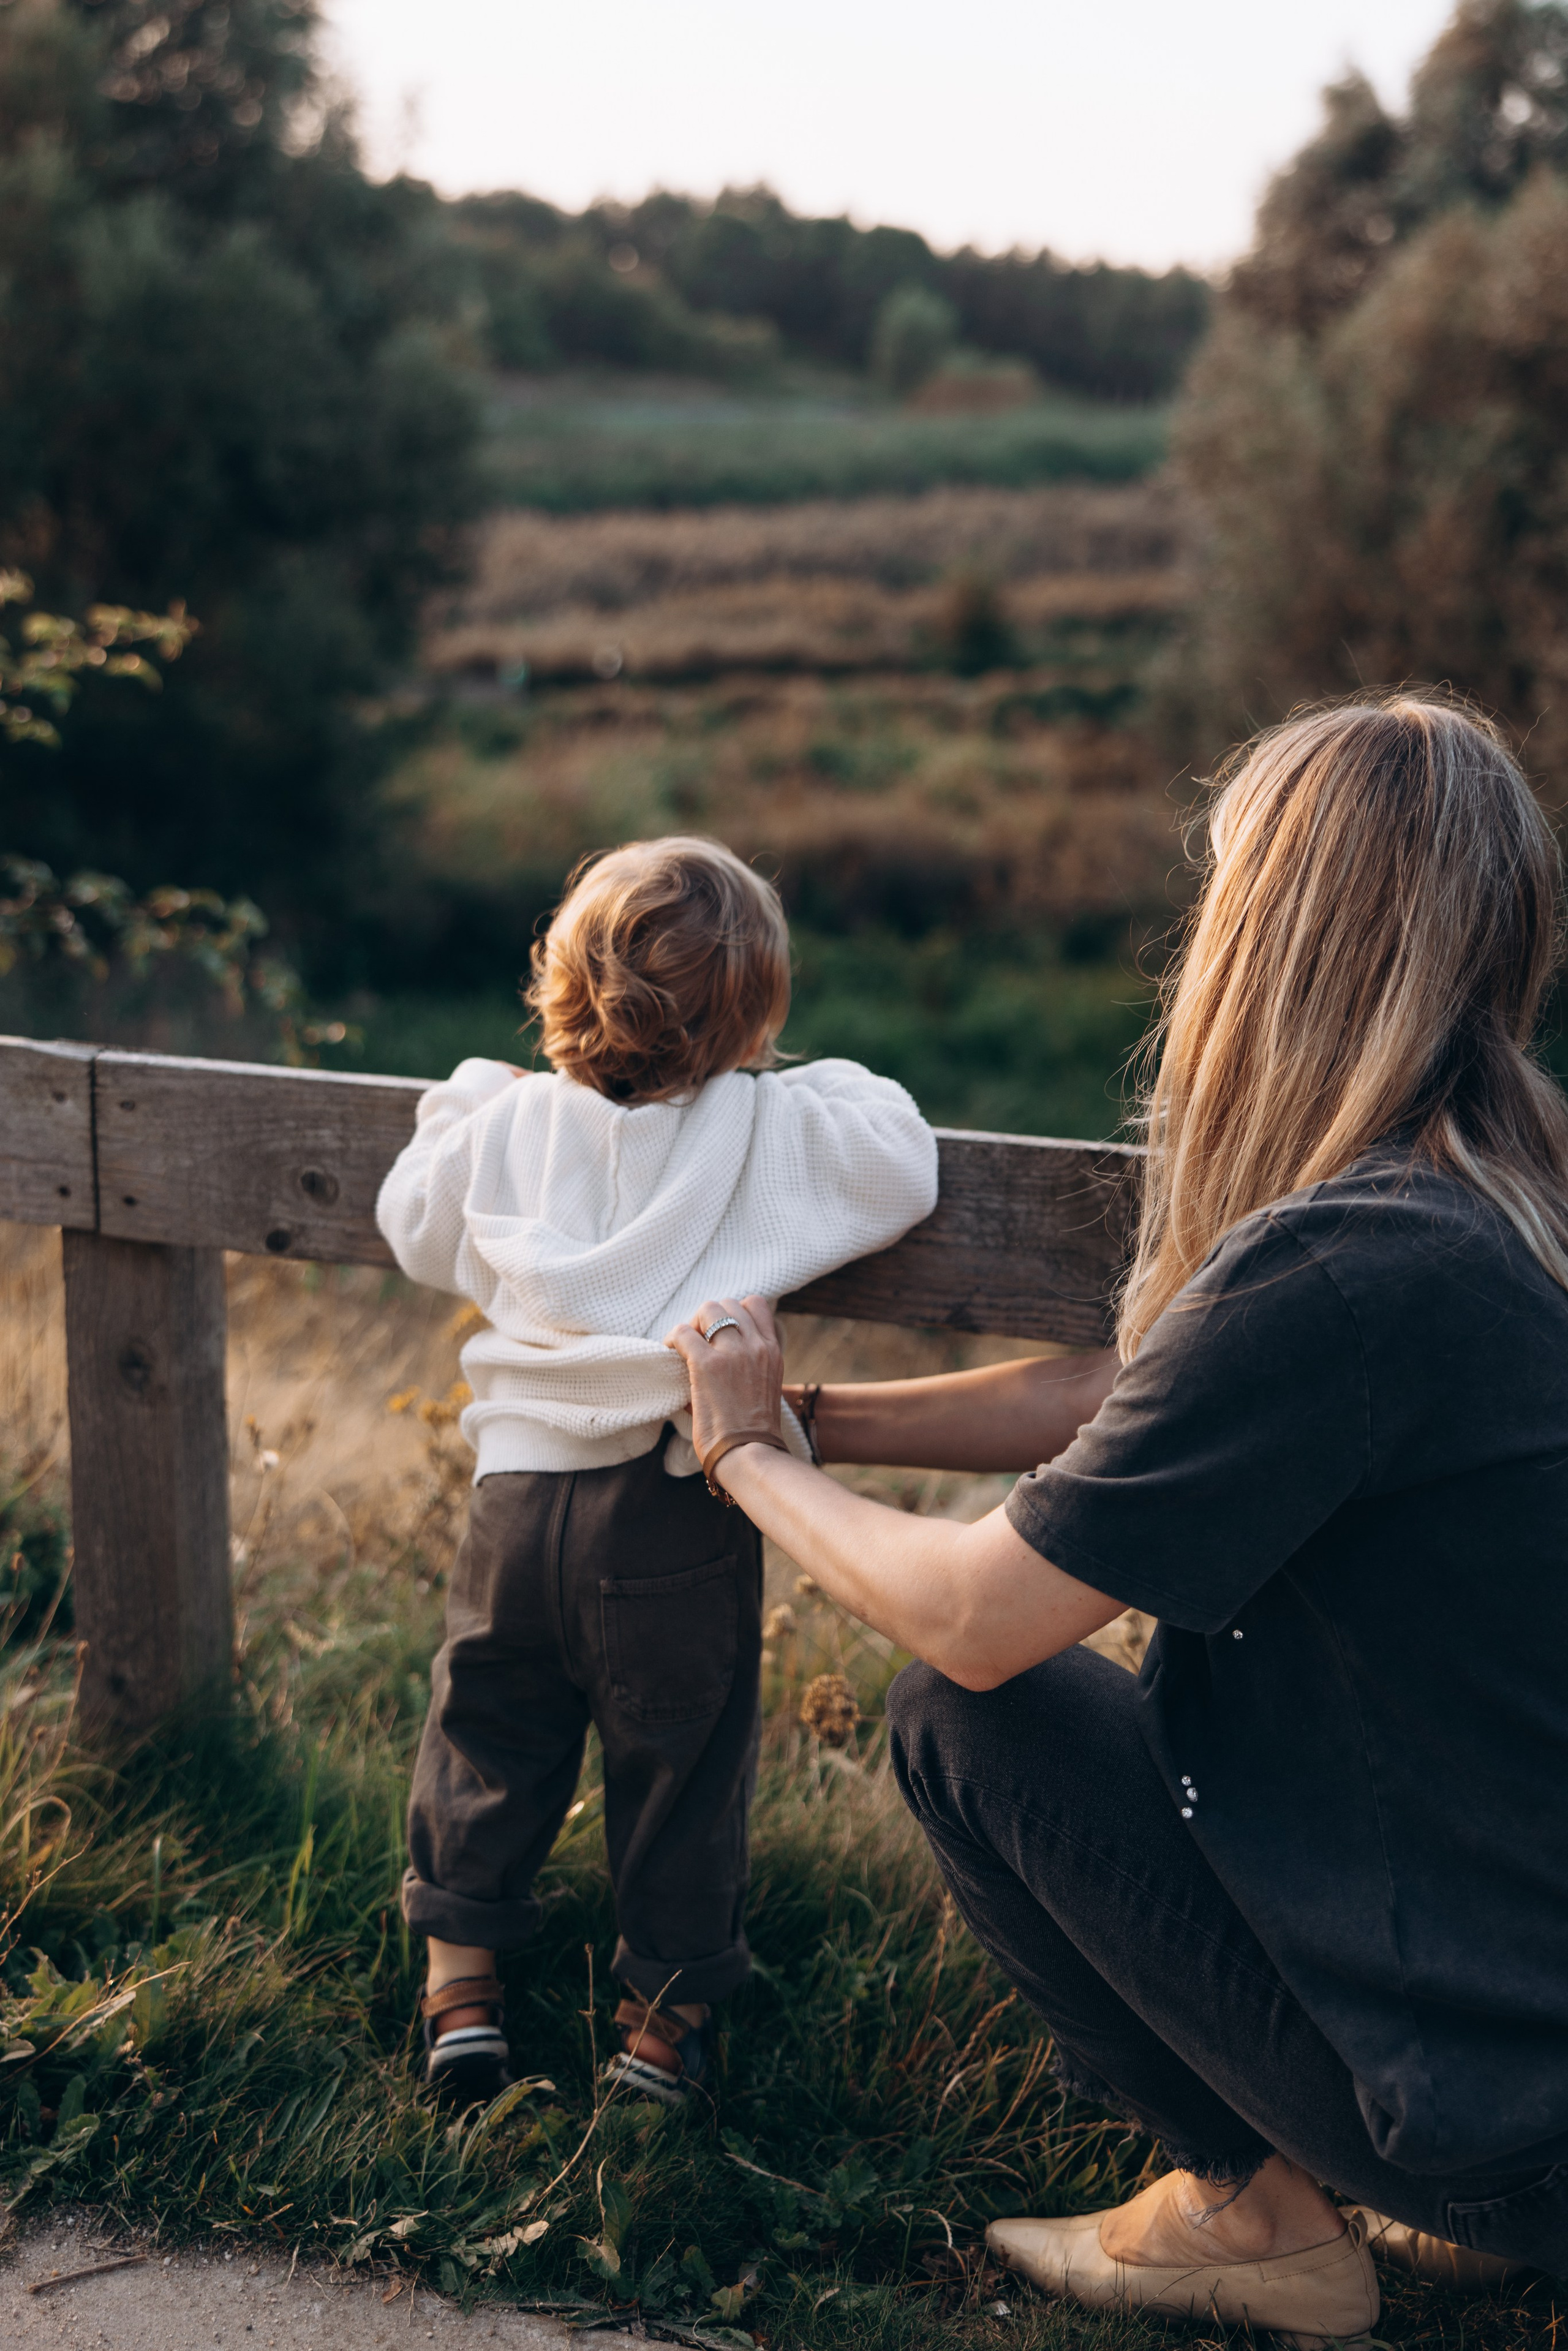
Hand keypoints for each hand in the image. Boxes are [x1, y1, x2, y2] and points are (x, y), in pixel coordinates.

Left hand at [665, 1294, 783, 1474]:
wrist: (749, 1453)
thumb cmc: (752, 1432)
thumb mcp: (763, 1387)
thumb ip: (747, 1366)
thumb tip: (713, 1355)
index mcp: (772, 1351)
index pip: (755, 1305)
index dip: (733, 1312)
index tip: (719, 1332)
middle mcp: (756, 1346)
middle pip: (728, 1303)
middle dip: (709, 1318)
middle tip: (698, 1342)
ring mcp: (732, 1353)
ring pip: (707, 1309)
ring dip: (692, 1324)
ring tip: (684, 1347)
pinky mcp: (707, 1364)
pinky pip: (683, 1332)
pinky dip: (672, 1340)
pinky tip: (670, 1354)